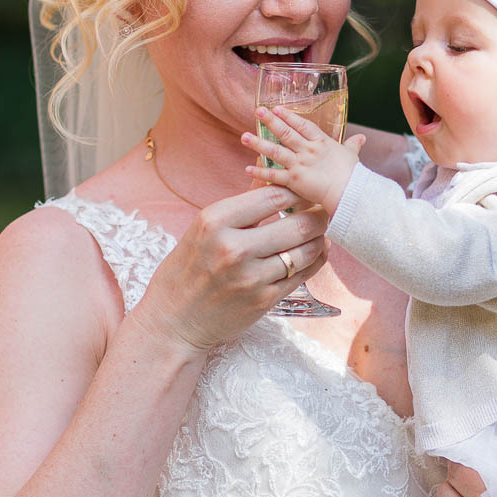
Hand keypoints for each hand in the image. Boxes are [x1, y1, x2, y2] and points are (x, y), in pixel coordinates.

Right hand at [132, 183, 328, 352]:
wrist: (173, 320)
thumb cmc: (187, 269)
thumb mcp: (204, 228)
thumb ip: (242, 205)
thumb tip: (271, 176)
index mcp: (215, 221)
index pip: (274, 196)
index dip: (298, 191)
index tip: (306, 190)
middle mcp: (234, 248)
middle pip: (298, 224)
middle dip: (318, 215)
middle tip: (324, 210)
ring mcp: (251, 278)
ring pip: (306, 251)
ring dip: (320, 239)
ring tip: (320, 231)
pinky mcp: (264, 301)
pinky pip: (302, 275)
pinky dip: (314, 261)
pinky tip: (314, 253)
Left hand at [242, 105, 365, 215]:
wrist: (350, 192)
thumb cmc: (353, 175)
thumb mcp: (352, 155)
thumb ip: (353, 145)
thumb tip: (362, 138)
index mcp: (321, 142)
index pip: (302, 125)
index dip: (289, 116)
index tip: (276, 108)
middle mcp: (308, 150)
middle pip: (286, 133)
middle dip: (271, 121)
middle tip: (257, 111)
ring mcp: (300, 164)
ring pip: (275, 151)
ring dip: (258, 143)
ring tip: (244, 136)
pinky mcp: (295, 180)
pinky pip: (274, 175)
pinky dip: (260, 171)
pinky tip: (247, 168)